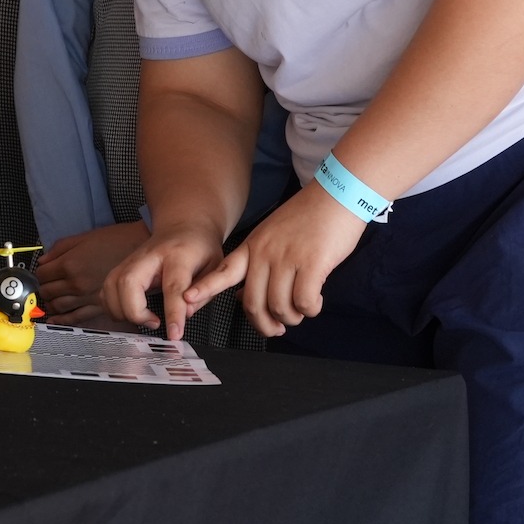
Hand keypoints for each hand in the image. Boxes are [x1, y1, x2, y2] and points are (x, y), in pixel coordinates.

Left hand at [35, 221, 151, 323]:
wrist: (141, 248)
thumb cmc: (115, 240)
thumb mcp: (83, 237)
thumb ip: (59, 249)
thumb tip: (43, 260)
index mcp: (70, 264)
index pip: (42, 275)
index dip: (38, 274)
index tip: (40, 274)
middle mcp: (76, 283)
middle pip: (48, 292)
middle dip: (42, 289)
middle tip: (43, 287)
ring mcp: (87, 296)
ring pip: (58, 306)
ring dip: (50, 304)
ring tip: (50, 300)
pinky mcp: (98, 306)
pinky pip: (76, 317)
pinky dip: (63, 320)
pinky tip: (56, 319)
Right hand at [104, 219, 229, 340]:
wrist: (184, 226)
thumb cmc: (200, 248)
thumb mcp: (216, 267)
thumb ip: (205, 292)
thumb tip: (186, 314)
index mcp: (178, 255)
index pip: (173, 286)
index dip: (173, 313)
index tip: (174, 335)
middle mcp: (149, 255)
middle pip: (128, 282)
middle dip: (135, 311)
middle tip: (154, 323)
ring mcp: (131, 259)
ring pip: (111, 286)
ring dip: (122, 311)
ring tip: (144, 320)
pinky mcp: (121, 266)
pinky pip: (106, 290)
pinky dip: (112, 307)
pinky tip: (129, 313)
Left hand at [192, 184, 366, 339]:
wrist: (337, 195)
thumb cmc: (309, 218)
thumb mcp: (273, 236)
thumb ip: (257, 264)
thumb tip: (241, 297)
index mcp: (253, 246)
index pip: (224, 270)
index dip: (205, 288)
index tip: (187, 299)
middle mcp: (265, 253)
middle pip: (254, 304)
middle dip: (266, 324)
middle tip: (279, 328)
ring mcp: (287, 258)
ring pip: (280, 307)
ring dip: (293, 318)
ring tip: (303, 310)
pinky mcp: (312, 263)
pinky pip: (304, 302)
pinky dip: (311, 309)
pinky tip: (316, 302)